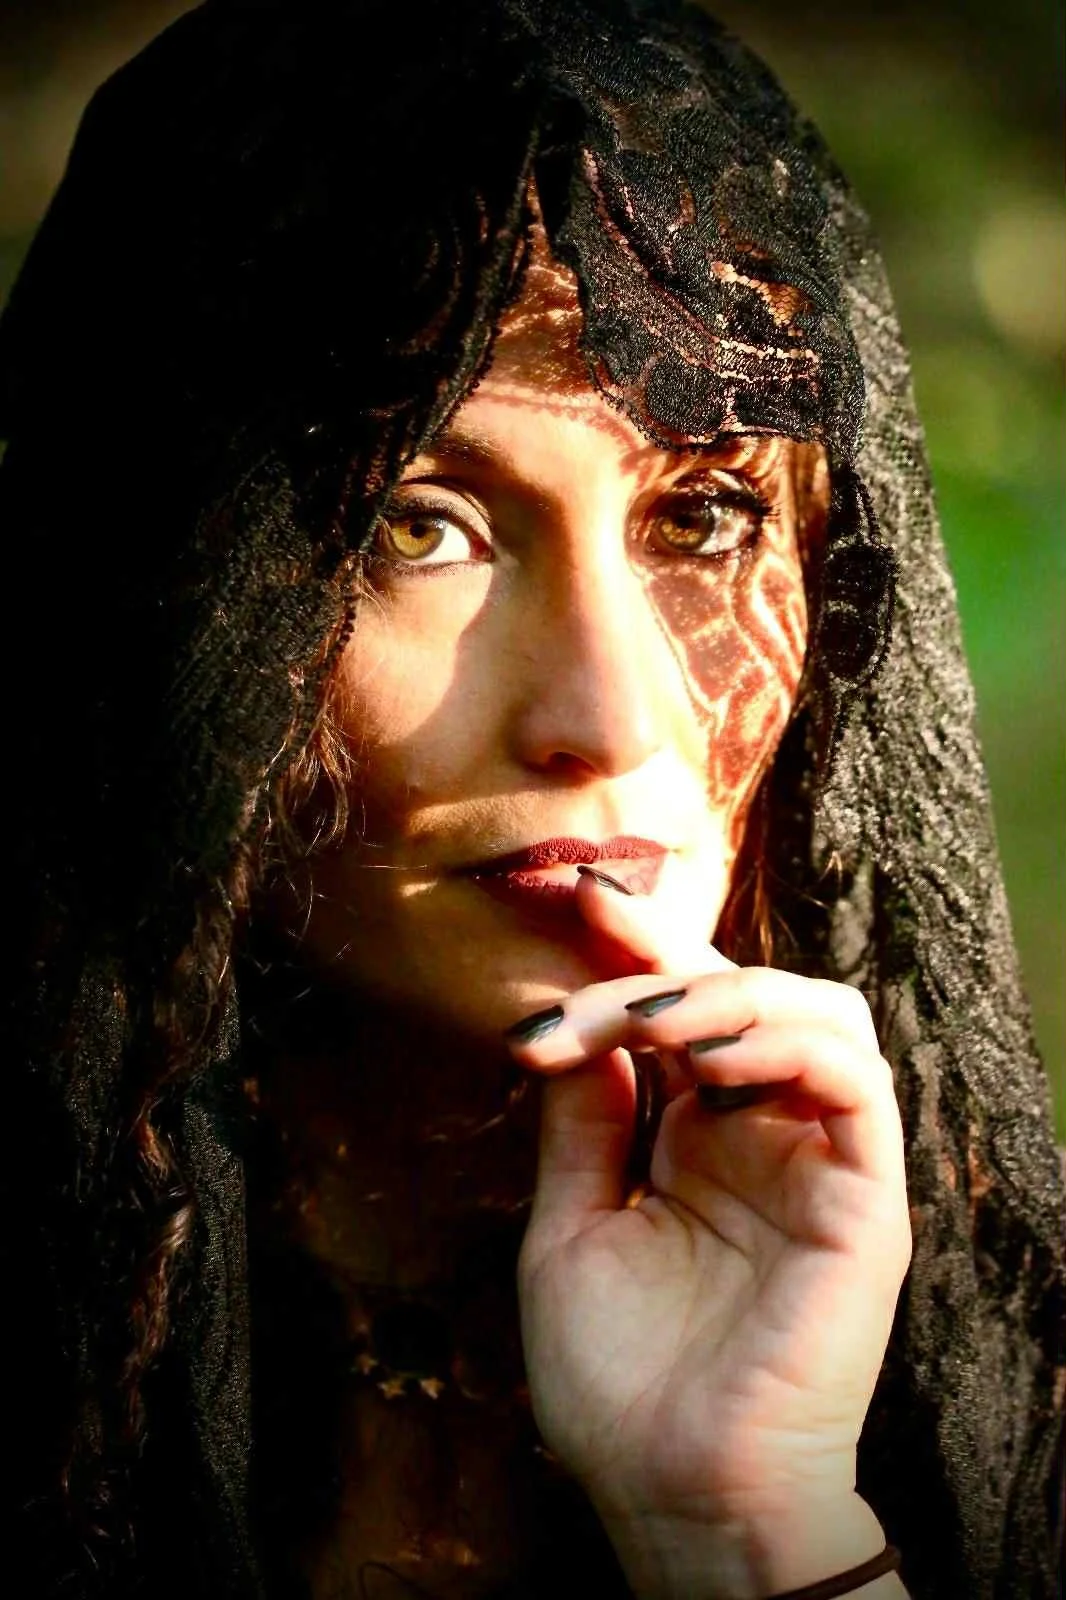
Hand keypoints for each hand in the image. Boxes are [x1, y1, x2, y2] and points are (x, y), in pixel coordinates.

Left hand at [507, 860, 910, 1597]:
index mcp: (696, 1141)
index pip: (681, 1016)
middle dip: (667, 953)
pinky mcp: (866, 1197)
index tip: (576, 898)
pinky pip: (856, 1083)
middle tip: (594, 933)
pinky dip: (791, 1044)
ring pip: (818, 1013)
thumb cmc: (615, 1381)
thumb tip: (575, 1026)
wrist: (670, 1493)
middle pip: (744, 994)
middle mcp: (762, 1137)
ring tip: (650, 1014)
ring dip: (729, 990)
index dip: (636, 952)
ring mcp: (818, 1163)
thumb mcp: (571, 1228)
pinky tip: (714, 1058)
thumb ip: (585, 1126)